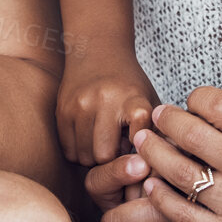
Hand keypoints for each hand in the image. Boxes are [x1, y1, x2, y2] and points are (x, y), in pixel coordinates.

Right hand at [57, 46, 156, 165]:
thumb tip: (159, 172)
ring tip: (104, 143)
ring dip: (94, 157)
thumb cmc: (129, 84)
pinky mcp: (62, 110)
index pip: (138, 140)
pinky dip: (78, 151)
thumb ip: (158, 135)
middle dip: (112, 161)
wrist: (98, 50)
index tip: (141, 154)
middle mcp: (105, 100)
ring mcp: (80, 105)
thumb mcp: (151, 103)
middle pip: (104, 156)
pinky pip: (68, 150)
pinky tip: (89, 138)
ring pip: (84, 157)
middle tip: (119, 152)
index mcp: (133, 99)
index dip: (140, 154)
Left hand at [133, 88, 221, 221]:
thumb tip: (204, 113)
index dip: (195, 99)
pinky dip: (160, 195)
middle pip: (193, 134)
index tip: (187, 103)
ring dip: (154, 154)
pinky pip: (181, 213)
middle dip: (166, 121)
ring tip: (145, 144)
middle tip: (155, 117)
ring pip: (180, 172)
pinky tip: (153, 185)